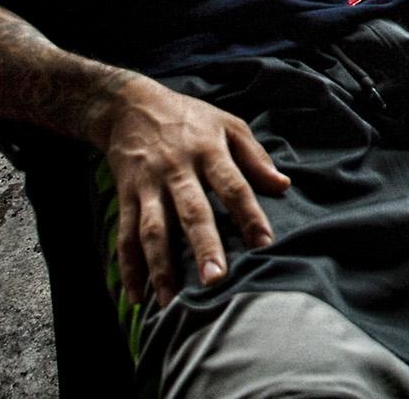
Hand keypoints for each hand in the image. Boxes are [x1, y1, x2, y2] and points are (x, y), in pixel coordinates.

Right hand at [93, 76, 290, 307]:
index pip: (233, 185)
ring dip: (161, 267)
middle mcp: (177, 170)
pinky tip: (136, 296)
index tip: (265, 244)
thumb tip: (284, 185)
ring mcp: (148, 186)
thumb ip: (255, 157)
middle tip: (216, 280)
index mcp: (209, 151)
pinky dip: (128, 267)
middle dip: (203, 247)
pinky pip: (124, 236)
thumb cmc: (190, 118)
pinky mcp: (125, 197)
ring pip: (152, 230)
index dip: (249, 214)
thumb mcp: (228, 125)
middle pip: (191, 212)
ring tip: (171, 302)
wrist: (129, 106)